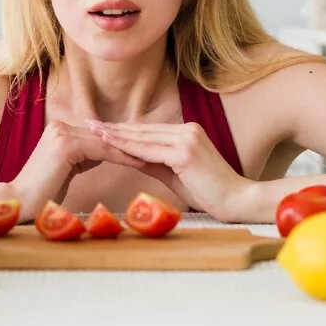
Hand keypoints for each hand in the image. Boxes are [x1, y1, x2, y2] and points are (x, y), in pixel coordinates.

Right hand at [8, 121, 144, 218]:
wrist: (20, 202)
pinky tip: (138, 162)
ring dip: (130, 150)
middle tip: (155, 151)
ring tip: (152, 156)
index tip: (143, 151)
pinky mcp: (66, 145)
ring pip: (105, 142)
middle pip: (103, 136)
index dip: (121, 144)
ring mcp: (62, 133)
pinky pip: (101, 150)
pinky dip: (121, 156)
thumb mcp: (67, 170)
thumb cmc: (43, 193)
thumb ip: (82, 158)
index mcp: (60, 130)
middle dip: (129, 145)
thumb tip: (101, 154)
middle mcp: (61, 127)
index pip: (98, 136)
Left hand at [89, 121, 251, 221]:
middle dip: (113, 128)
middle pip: (142, 130)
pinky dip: (129, 149)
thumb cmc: (209, 192)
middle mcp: (186, 129)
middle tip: (88, 124)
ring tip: (93, 132)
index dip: (122, 129)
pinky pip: (150, 151)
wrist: (237, 200)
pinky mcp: (184, 153)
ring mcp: (186, 139)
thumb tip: (132, 158)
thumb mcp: (177, 173)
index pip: (147, 130)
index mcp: (186, 131)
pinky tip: (111, 147)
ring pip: (143, 138)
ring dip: (116, 136)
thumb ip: (156, 162)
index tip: (100, 128)